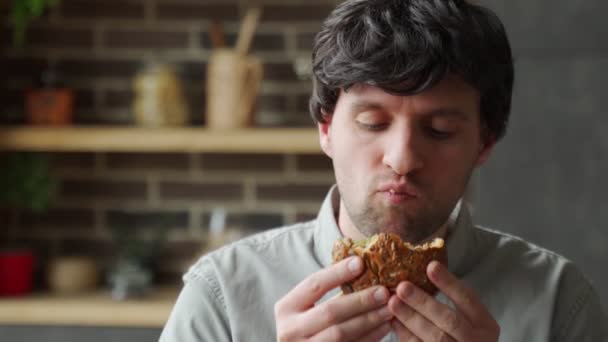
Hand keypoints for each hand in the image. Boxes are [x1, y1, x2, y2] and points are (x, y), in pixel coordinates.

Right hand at [275, 256, 393, 340]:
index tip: (361, 263)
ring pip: (341, 334)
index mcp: (285, 308)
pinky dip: (369, 338)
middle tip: (383, 291)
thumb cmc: (304, 327)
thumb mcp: (303, 308)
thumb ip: (323, 292)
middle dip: (360, 300)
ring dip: (369, 320)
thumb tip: (359, 265)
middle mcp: (290, 330)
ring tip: (388, 309)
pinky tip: (383, 327)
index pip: (314, 285)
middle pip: (330, 312)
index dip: (337, 273)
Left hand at [389, 261, 499, 341]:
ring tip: (393, 302)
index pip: (468, 299)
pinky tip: (394, 322)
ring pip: (435, 337)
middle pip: (449, 320)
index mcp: (485, 325)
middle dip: (424, 302)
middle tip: (402, 287)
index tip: (431, 266)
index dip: (449, 283)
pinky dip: (406, 335)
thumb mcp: (469, 320)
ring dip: (411, 318)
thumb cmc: (462, 337)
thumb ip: (453, 301)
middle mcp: (476, 341)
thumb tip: (425, 271)